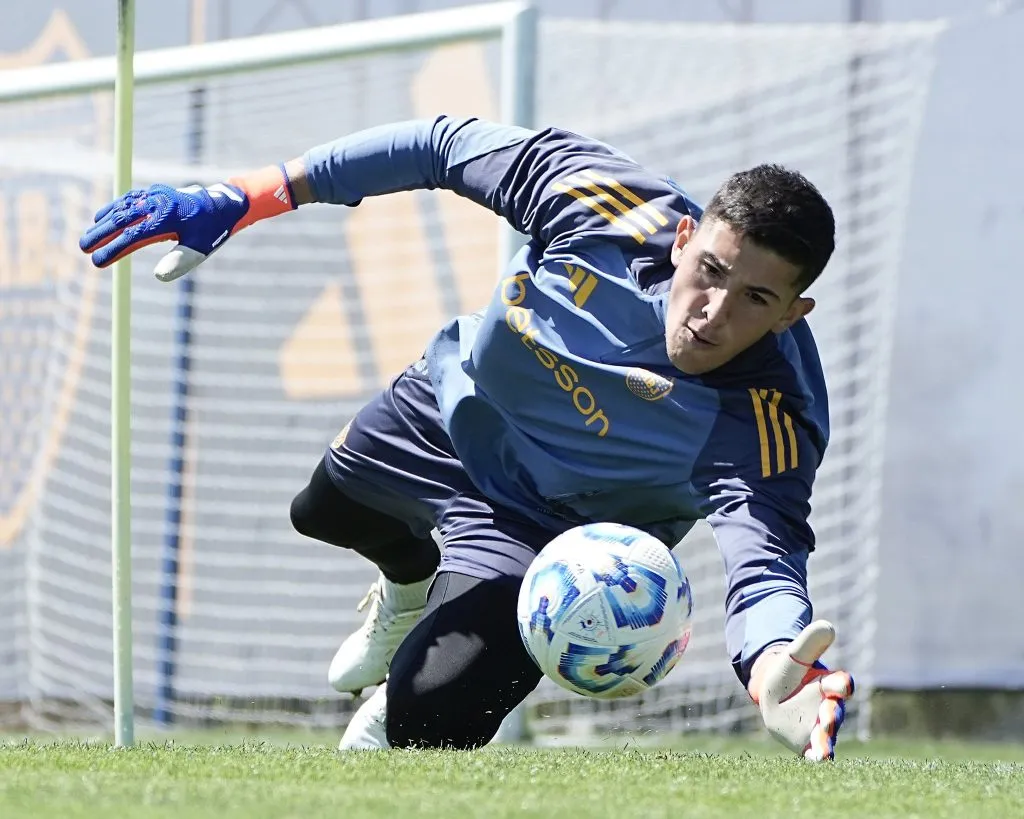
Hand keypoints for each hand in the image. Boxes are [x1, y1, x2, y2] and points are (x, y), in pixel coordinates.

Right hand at [79, 165, 294, 281]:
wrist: (222, 204)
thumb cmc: (211, 229)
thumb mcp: (200, 248)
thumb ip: (180, 261)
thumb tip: (159, 276)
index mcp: (167, 218)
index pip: (133, 236)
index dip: (113, 249)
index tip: (97, 262)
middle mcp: (157, 204)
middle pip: (121, 219)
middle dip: (100, 235)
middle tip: (82, 249)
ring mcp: (154, 195)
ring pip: (122, 207)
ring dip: (104, 221)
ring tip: (89, 237)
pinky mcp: (154, 192)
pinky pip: (128, 199)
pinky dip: (113, 207)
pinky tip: (101, 216)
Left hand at [748, 620, 854, 760]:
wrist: (778, 696)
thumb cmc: (791, 675)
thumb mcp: (795, 655)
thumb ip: (810, 642)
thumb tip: (827, 626)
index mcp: (828, 685)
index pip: (839, 684)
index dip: (840, 683)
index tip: (842, 682)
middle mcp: (829, 708)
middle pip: (834, 714)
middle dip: (832, 716)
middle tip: (829, 717)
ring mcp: (820, 728)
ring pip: (826, 736)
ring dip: (825, 741)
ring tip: (824, 751)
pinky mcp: (808, 744)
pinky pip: (814, 753)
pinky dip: (817, 758)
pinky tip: (816, 763)